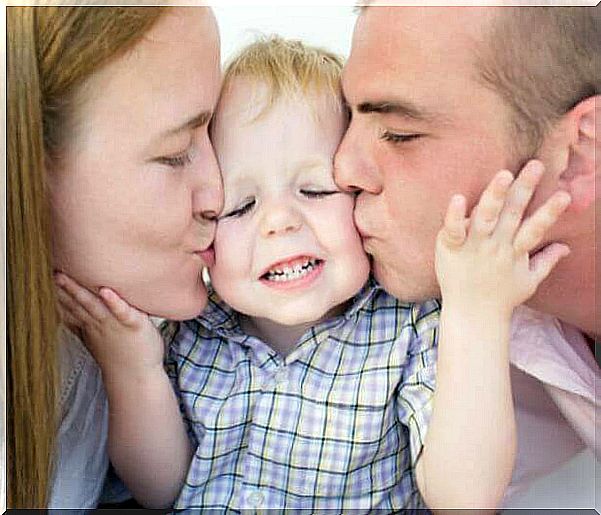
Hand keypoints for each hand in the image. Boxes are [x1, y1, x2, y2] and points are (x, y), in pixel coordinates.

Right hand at [55, 273, 164, 375]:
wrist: (137, 377)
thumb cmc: (123, 355)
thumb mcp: (97, 338)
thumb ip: (84, 323)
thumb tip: (68, 313)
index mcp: (92, 324)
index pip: (71, 305)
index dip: (57, 292)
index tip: (42, 277)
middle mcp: (100, 323)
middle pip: (78, 303)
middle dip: (63, 288)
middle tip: (47, 272)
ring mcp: (115, 324)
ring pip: (94, 305)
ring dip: (79, 291)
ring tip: (64, 277)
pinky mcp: (134, 324)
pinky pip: (123, 312)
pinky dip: (114, 301)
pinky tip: (105, 291)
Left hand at [435, 160, 570, 316]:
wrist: (472, 315)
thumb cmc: (500, 297)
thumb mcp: (528, 280)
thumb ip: (546, 261)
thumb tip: (566, 248)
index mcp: (514, 251)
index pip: (536, 228)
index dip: (550, 211)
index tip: (565, 194)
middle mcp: (496, 245)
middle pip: (513, 214)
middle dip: (524, 189)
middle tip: (535, 165)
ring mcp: (473, 247)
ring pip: (486, 217)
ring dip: (495, 195)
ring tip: (504, 175)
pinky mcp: (451, 248)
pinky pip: (453, 230)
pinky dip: (455, 215)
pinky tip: (457, 198)